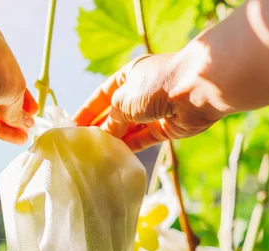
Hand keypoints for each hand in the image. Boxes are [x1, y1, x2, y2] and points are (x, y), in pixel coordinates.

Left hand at [0, 24, 37, 144]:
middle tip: (29, 125)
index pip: (11, 74)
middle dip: (15, 110)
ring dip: (8, 123)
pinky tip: (15, 138)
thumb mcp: (16, 87)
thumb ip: (18, 107)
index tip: (32, 110)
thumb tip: (22, 122)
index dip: (23, 94)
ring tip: (24, 135)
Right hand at [73, 52, 224, 151]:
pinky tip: (115, 155)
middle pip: (115, 112)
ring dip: (114, 139)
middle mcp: (141, 92)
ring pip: (129, 128)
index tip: (72, 126)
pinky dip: (130, 146)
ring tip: (95, 154)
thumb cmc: (156, 85)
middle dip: (100, 127)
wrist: (197, 90)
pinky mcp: (165, 127)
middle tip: (81, 145)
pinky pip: (143, 138)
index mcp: (129, 76)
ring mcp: (154, 110)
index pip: (102, 95)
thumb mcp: (123, 100)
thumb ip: (111, 119)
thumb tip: (106, 134)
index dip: (87, 110)